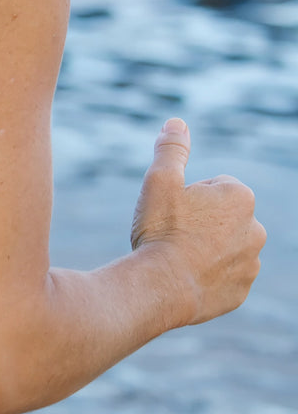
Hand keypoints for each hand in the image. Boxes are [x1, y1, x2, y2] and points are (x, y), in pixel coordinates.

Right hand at [130, 118, 265, 326]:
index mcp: (239, 197)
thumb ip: (171, 149)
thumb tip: (177, 122)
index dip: (186, 197)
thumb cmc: (161, 230)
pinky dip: (206, 275)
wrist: (161, 286)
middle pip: (220, 217)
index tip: (172, 212)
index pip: (212, 187)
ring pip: (223, 247)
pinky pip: (223, 276)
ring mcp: (250, 263)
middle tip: (171, 233)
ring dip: (204, 248)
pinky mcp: (241, 290)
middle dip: (200, 222)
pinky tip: (184, 276)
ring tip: (176, 257)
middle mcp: (255, 229)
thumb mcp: (159, 181)